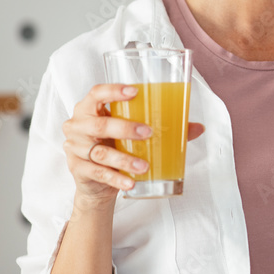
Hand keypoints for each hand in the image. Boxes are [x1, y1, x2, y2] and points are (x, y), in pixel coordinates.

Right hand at [62, 83, 205, 210]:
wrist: (96, 179)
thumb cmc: (116, 144)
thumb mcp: (134, 133)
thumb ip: (164, 127)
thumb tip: (198, 128)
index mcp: (90, 107)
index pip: (96, 93)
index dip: (114, 91)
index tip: (135, 92)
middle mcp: (79, 125)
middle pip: (99, 125)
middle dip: (125, 129)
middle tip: (148, 133)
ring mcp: (75, 148)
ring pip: (100, 152)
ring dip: (124, 159)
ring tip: (144, 166)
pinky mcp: (78, 169)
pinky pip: (98, 173)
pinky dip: (116, 178)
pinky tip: (131, 182)